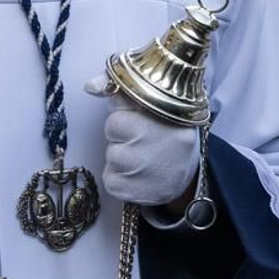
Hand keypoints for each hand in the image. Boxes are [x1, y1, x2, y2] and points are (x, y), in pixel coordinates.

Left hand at [86, 74, 200, 205]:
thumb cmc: (166, 134)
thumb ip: (122, 91)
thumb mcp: (154, 105)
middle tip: (142, 140)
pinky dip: (120, 179)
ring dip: (121, 158)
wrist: (187, 176)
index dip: (126, 118)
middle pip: (113, 131)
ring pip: (111, 157)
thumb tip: (91, 86)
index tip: (139, 123)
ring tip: (142, 158)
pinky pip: (110, 181)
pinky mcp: (136, 192)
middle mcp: (157, 142)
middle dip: (122, 135)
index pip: (123, 112)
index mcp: (165, 114)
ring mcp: (146, 170)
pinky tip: (138, 176)